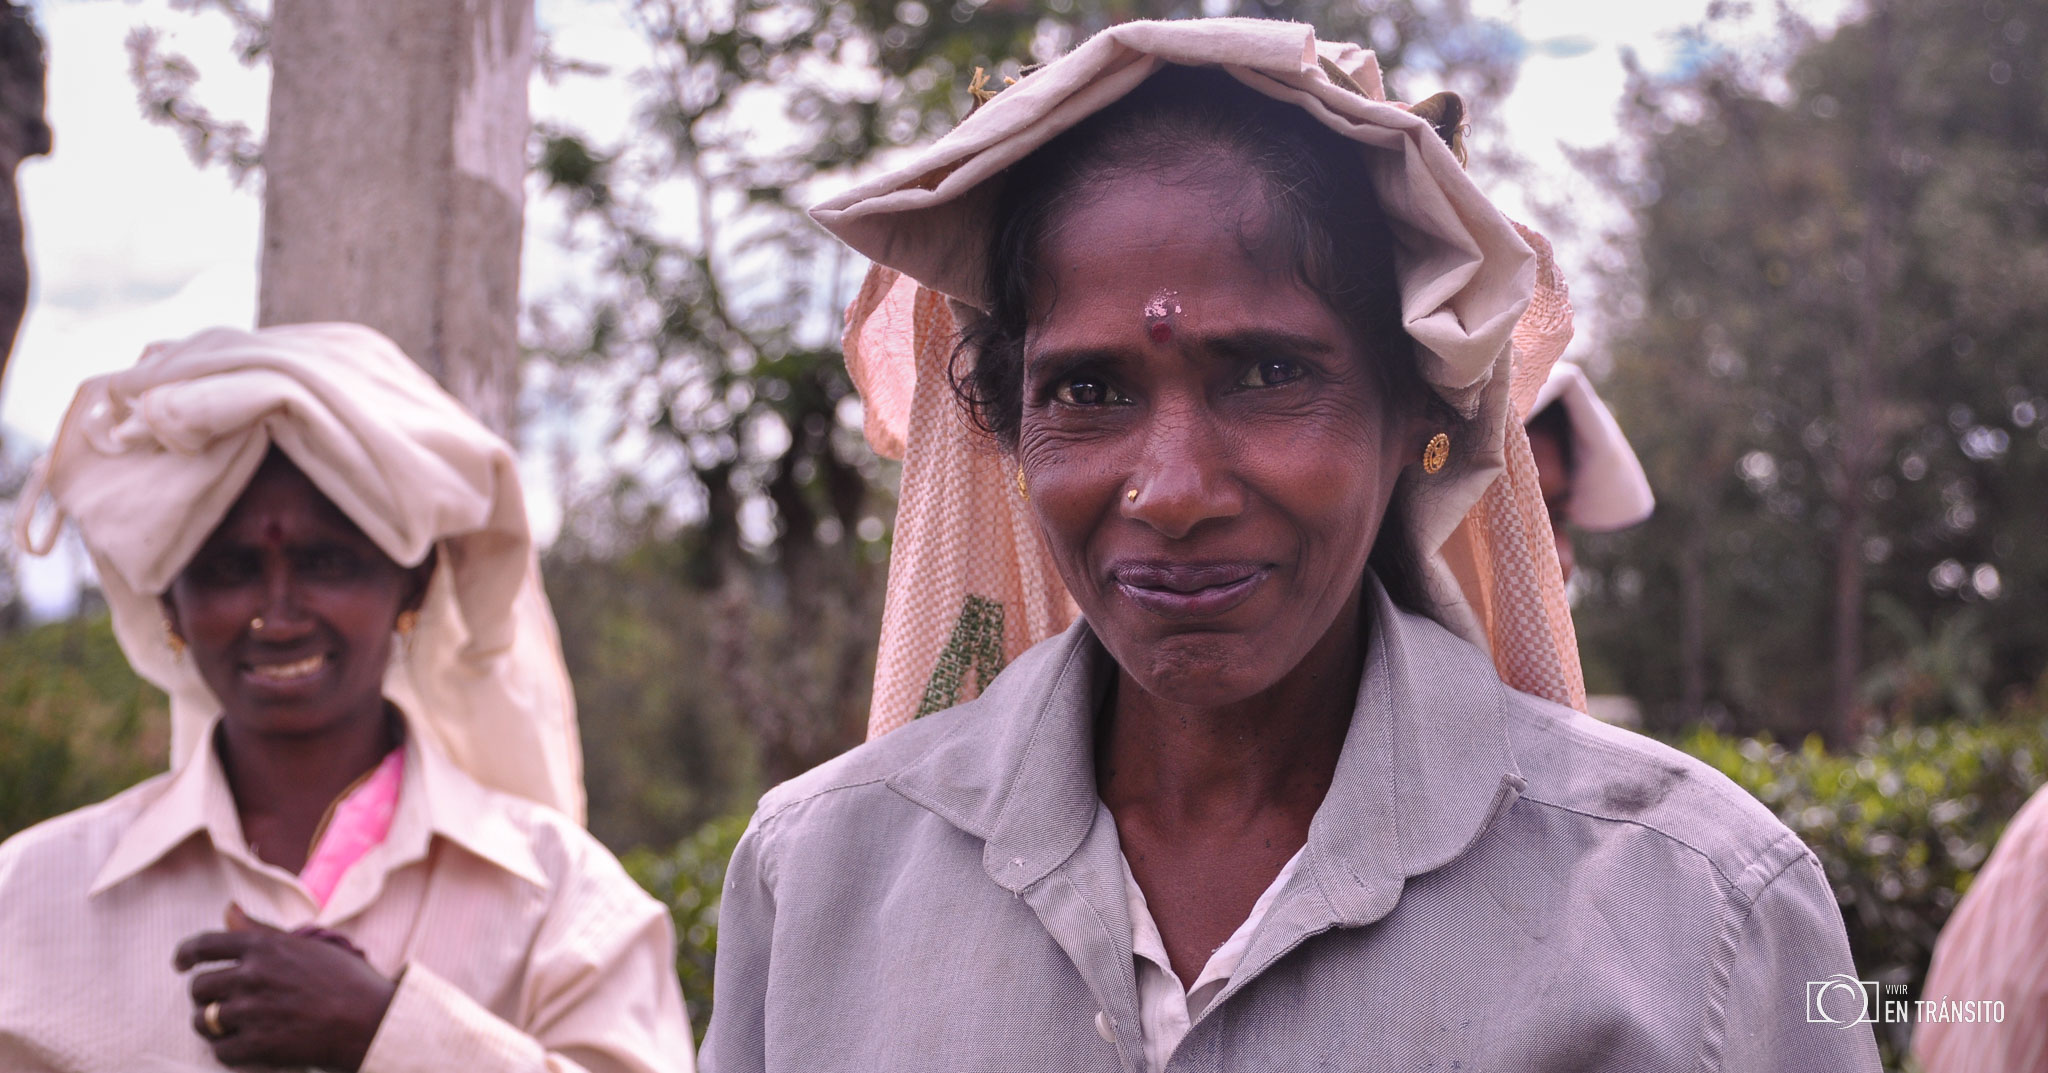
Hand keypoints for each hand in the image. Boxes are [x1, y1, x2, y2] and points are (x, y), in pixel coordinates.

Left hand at [175, 904, 397, 1070]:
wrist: (372, 1021)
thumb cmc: (346, 980)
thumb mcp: (307, 945)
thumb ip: (260, 930)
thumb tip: (227, 908)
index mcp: (264, 947)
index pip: (204, 945)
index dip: (185, 955)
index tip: (181, 964)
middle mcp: (253, 976)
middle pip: (199, 986)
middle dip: (203, 996)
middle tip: (218, 1002)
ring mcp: (253, 1012)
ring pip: (203, 1020)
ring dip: (211, 1024)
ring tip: (229, 1026)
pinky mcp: (258, 1046)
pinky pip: (220, 1050)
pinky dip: (227, 1050)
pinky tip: (244, 1046)